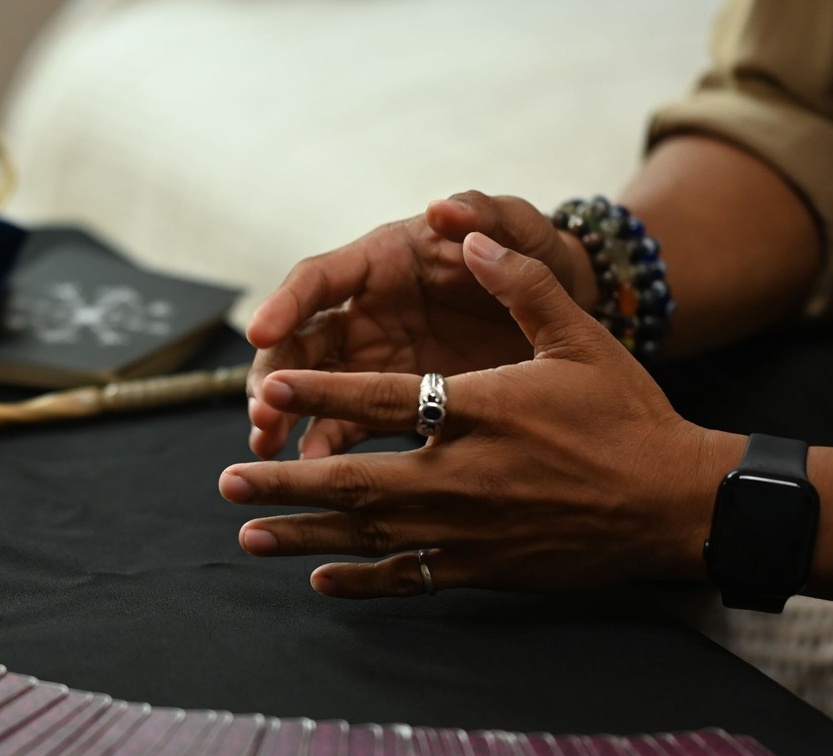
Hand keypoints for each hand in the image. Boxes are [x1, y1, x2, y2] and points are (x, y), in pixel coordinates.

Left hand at [221, 232, 737, 597]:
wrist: (675, 504)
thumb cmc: (628, 417)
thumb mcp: (579, 337)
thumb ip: (519, 285)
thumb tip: (469, 238)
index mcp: (478, 411)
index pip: (379, 399)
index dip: (318, 392)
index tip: (268, 384)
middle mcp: (462, 475)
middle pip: (353, 480)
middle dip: (285, 479)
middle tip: (231, 477)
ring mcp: (469, 529)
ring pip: (368, 534)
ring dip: (303, 534)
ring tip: (248, 533)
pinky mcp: (484, 567)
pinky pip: (408, 577)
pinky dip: (362, 581)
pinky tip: (321, 579)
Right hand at [245, 192, 591, 460]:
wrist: (572, 316)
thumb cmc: (543, 260)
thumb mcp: (522, 231)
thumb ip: (486, 216)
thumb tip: (442, 209)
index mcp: (386, 261)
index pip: (321, 278)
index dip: (287, 303)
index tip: (260, 332)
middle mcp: (368, 310)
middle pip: (301, 339)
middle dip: (274, 372)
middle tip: (261, 408)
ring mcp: (376, 359)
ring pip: (311, 386)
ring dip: (285, 412)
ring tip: (268, 443)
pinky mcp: (393, 400)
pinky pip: (348, 424)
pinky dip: (326, 444)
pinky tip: (315, 469)